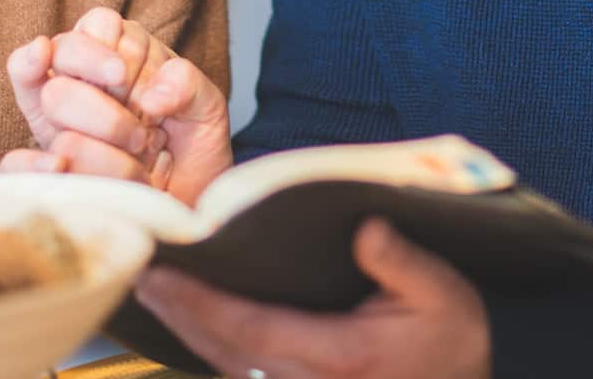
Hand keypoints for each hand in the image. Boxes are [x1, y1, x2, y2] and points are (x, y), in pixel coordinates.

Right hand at [5, 8, 232, 202]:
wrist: (189, 205)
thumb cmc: (192, 150)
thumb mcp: (207, 110)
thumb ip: (186, 85)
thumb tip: (151, 97)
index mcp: (118, 53)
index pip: (96, 24)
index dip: (105, 51)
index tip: (123, 78)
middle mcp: (81, 80)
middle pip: (65, 60)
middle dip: (105, 105)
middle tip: (139, 134)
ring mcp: (58, 123)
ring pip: (52, 103)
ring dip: (100, 138)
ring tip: (135, 162)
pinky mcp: (45, 167)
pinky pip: (15, 161)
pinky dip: (33, 162)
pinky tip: (57, 167)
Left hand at [134, 218, 490, 378]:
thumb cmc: (452, 345)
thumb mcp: (444, 295)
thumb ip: (402, 263)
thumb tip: (367, 228)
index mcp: (339, 355)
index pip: (249, 327)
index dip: (199, 302)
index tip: (162, 275)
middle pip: (223, 349)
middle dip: (178, 312)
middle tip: (140, 275)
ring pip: (226, 367)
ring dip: (188, 330)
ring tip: (156, 292)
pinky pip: (243, 376)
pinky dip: (212, 347)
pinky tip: (193, 321)